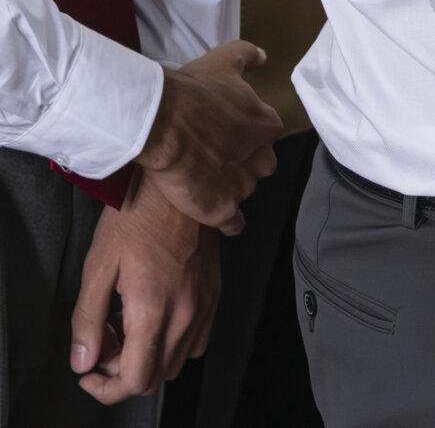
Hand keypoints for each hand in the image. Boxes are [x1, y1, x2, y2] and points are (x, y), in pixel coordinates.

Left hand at [69, 171, 220, 401]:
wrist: (179, 181)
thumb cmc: (137, 216)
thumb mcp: (98, 267)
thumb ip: (87, 321)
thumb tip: (84, 361)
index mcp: (153, 308)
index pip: (136, 380)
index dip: (106, 388)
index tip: (90, 374)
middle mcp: (186, 311)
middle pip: (157, 376)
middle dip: (124, 371)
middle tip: (105, 341)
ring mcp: (205, 302)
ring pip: (178, 361)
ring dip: (149, 357)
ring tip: (128, 325)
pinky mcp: (215, 291)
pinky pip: (197, 338)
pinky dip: (173, 341)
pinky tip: (155, 314)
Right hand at [134, 42, 281, 231]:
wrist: (163, 123)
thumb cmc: (195, 91)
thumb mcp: (226, 60)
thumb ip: (248, 55)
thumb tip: (262, 56)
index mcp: (267, 125)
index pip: (265, 133)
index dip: (245, 134)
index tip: (226, 134)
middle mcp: (263, 157)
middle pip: (259, 164)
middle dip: (243, 162)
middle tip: (215, 157)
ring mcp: (243, 185)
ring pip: (244, 190)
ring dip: (230, 188)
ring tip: (206, 182)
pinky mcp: (222, 209)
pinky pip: (233, 223)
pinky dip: (229, 222)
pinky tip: (219, 216)